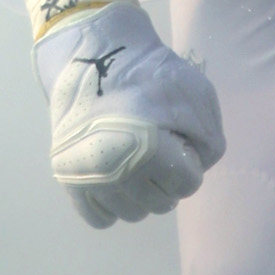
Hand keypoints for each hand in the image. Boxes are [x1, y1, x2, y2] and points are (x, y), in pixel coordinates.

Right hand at [34, 1, 225, 227]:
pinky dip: (112, 204)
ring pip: (132, 214)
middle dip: (167, 179)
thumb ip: (208, 143)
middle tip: (158, 148)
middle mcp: (110, 169)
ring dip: (142, 194)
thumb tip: (190, 173)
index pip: (187, 185)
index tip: (177, 138)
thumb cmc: (151, 75)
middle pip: (161, 204)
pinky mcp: (66, 178)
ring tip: (137, 161)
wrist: (95, 57)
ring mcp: (85, 176)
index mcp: (145, 148)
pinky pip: (100, 218)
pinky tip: (116, 178)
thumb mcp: (198, 97)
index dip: (188, 160)